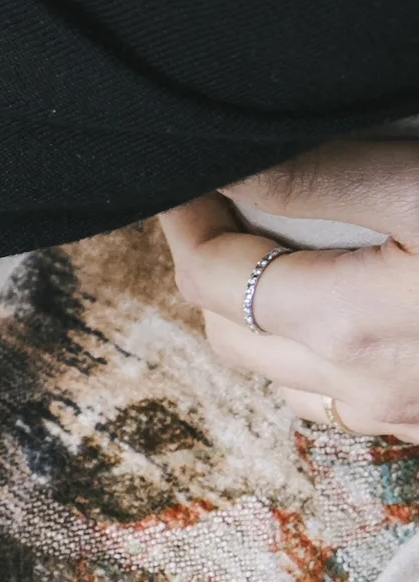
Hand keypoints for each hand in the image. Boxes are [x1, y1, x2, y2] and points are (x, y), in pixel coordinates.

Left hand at [157, 141, 418, 434]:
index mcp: (341, 323)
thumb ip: (327, 181)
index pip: (207, 277)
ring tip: (281, 257)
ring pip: (280, 375)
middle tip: (224, 209)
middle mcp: (357, 384)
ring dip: (260, 321)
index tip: (185, 178)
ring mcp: (395, 412)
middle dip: (211, 268)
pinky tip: (343, 315)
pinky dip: (315, 357)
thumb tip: (230, 169)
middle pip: (227, 331)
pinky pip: (338, 400)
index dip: (185, 223)